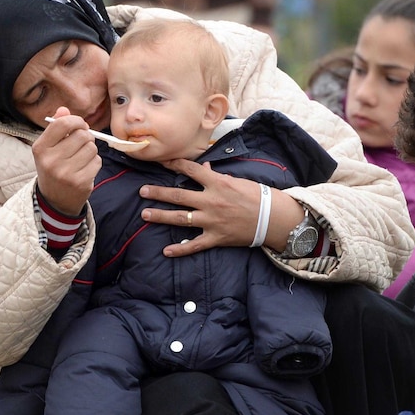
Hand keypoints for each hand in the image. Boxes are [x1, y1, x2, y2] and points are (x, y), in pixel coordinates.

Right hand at [32, 106, 100, 215]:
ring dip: (91, 150)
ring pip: (92, 148)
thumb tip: (64, 109)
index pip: (63, 124)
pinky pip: (97, 161)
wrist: (55, 200)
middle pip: (82, 135)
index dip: (76, 121)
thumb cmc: (53, 167)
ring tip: (82, 158)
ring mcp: (66, 173)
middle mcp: (51, 161)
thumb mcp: (48, 148)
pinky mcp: (80, 183)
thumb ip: (56, 128)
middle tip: (82, 144)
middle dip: (86, 137)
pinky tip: (85, 169)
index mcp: (40, 148)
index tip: (80, 125)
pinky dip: (94, 162)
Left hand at [139, 159, 302, 256]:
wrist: (272, 218)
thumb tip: (202, 166)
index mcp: (217, 183)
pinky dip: (181, 249)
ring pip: (181, 218)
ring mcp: (212, 221)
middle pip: (178, 196)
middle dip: (158, 193)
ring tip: (145, 214)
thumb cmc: (256, 196)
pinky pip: (195, 245)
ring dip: (161, 216)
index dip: (174, 165)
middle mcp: (211, 201)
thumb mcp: (236, 181)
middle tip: (142, 191)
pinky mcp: (216, 238)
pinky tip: (166, 251)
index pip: (190, 170)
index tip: (161, 163)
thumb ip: (216, 175)